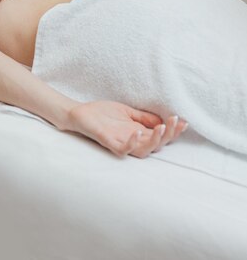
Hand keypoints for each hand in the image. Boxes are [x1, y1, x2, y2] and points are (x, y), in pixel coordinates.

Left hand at [65, 101, 186, 157]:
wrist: (80, 114)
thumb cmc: (103, 114)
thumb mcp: (128, 112)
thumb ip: (144, 117)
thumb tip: (163, 118)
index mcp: (139, 134)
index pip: (161, 136)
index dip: (174, 130)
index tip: (184, 121)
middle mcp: (133, 141)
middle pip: (157, 145)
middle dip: (169, 135)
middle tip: (175, 122)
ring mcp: (122, 144)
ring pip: (144, 150)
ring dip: (155, 140)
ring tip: (162, 127)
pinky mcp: (110, 144)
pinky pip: (123, 150)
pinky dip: (131, 144)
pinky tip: (137, 132)